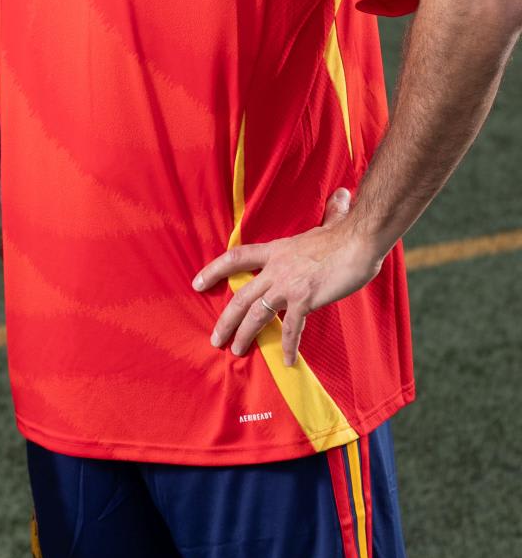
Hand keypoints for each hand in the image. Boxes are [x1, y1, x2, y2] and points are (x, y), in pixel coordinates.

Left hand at [192, 189, 383, 367]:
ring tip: (237, 350)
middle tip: (215, 339)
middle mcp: (276, 269)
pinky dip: (288, 346)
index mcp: (277, 251)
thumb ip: (331, 214)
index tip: (197, 283)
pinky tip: (286, 360)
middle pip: (241, 296)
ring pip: (257, 314)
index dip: (214, 270)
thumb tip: (342, 196)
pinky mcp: (305, 299)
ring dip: (245, 335)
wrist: (360, 239)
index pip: (236, 258)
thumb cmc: (347, 234)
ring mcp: (288, 285)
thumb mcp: (330, 224)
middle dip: (226, 320)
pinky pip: (291, 328)